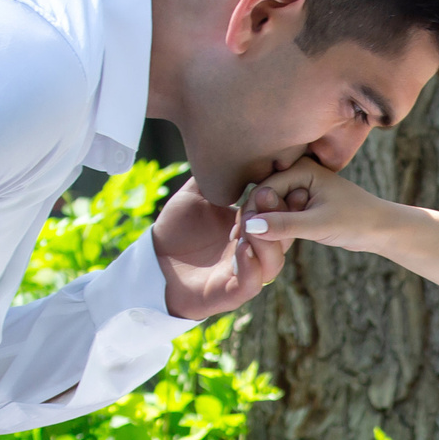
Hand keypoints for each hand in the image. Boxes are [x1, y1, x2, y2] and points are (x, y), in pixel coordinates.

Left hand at [151, 178, 291, 321]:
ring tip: (249, 224)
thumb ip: (215, 176)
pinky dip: (250, 267)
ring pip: (273, 263)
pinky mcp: (230, 293)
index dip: (285, 198)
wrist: (153, 263)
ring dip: (266, 242)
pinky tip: (241, 247)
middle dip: (279, 217)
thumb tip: (230, 145)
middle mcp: (255, 252)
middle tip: (265, 196)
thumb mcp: (196, 196)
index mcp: (252, 228)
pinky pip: (250, 284)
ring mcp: (244, 274)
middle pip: (283, 237)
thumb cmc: (177, 230)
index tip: (281, 179)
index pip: (280, 214)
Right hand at [236, 159, 398, 254]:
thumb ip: (284, 225)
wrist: (381, 229)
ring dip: (267, 227)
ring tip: (264, 246)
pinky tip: (275, 245)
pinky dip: (277, 229)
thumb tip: (250, 226)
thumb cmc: (356, 221)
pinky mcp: (302, 204)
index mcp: (301, 168)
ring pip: (270, 209)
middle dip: (258, 221)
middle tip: (250, 244)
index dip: (253, 213)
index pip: (263, 190)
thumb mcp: (319, 225)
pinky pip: (280, 216)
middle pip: (264, 198)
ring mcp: (299, 188)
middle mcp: (297, 173)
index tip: (245, 237)